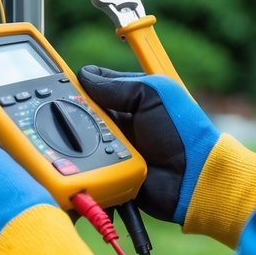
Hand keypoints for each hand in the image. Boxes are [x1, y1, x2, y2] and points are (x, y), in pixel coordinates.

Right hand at [76, 66, 218, 224]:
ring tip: (90, 140)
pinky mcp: (110, 171)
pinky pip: (86, 165)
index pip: (95, 86)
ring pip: (80, 138)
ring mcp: (114, 147)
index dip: (80, 85)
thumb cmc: (183, 132)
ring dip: (82, 139)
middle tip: (76, 114)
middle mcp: (121, 121)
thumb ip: (119, 85)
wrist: (193, 178)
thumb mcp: (154, 94)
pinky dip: (84, 163)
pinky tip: (85, 161)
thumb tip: (84, 76)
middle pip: (83, 112)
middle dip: (77, 113)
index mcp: (131, 98)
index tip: (62, 85)